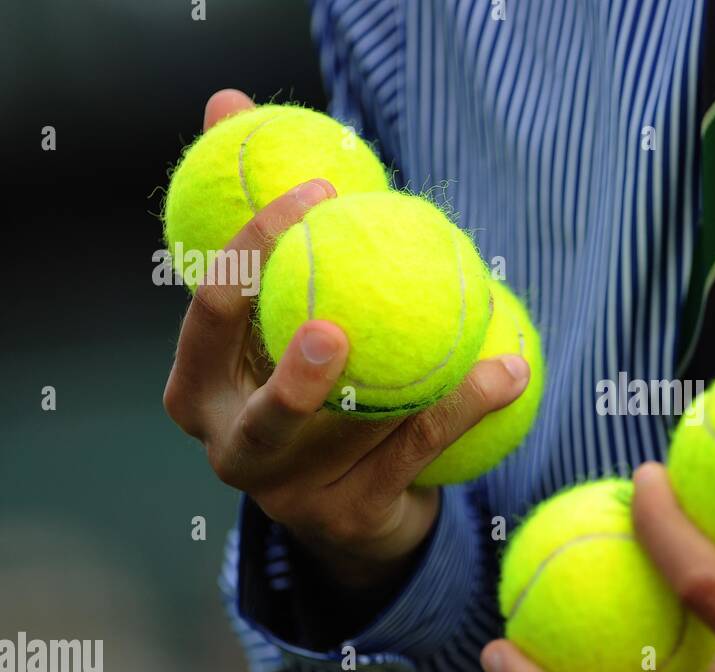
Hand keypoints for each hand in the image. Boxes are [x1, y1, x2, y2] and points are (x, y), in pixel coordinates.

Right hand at [163, 89, 531, 589]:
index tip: (317, 192)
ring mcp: (289, 498)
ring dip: (430, 388)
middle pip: (263, 414)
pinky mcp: (349, 520)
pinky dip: (466, 410)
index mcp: (196, 390)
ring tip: (486, 342)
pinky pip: (416, 457)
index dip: (254, 249)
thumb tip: (229, 99)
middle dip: (295, 375)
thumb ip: (266, 222)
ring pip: (359, 439)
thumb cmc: (313, 380)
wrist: (350, 501)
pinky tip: (511, 370)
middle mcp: (232, 451)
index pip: (213, 311)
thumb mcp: (283, 303)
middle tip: (336, 330)